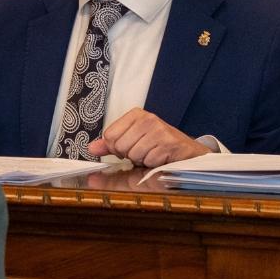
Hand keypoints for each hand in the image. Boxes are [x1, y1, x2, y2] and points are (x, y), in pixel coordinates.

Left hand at [89, 107, 210, 167]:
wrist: (188, 152)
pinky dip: (153, 164)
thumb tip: (91, 148)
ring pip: (133, 155)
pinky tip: (161, 158)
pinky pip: (149, 161)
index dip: (116, 148)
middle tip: (143, 151)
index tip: (129, 146)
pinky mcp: (168, 143)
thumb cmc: (159, 145)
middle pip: (120, 146)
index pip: (109, 135)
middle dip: (129, 155)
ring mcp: (159, 130)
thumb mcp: (132, 141)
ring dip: (142, 160)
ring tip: (153, 154)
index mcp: (136, 114)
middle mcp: (147, 118)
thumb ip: (111, 145)